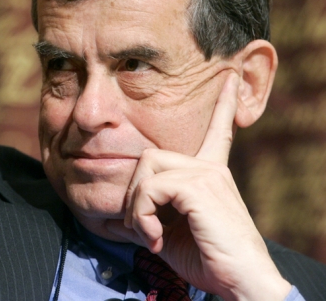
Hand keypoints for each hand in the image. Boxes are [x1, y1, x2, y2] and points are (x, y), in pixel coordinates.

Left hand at [105, 73, 290, 300]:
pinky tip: (155, 237)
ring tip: (150, 234)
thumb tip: (117, 215)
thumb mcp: (169, 232)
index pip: (217, 131)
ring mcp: (207, 173)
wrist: (241, 285)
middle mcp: (210, 167)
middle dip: (135, 193)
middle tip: (142, 227)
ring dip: (137, 207)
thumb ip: (148, 214)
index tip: (229, 80)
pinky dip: (142, 215)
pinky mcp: (200, 186)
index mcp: (210, 173)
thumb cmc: (207, 261)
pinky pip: (151, 189)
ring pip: (147, 169)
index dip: (223, 106)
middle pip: (150, 156)